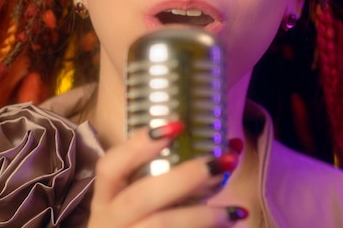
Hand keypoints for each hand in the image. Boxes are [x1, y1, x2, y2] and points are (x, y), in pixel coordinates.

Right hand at [87, 122, 247, 227]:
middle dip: (183, 178)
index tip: (176, 126)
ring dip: (202, 215)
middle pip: (140, 197)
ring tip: (235, 211)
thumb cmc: (142, 219)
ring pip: (161, 224)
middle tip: (218, 164)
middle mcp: (111, 218)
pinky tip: (231, 222)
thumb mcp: (147, 196)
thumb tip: (233, 146)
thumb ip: (178, 174)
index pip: (110, 166)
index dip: (139, 145)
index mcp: (107, 196)